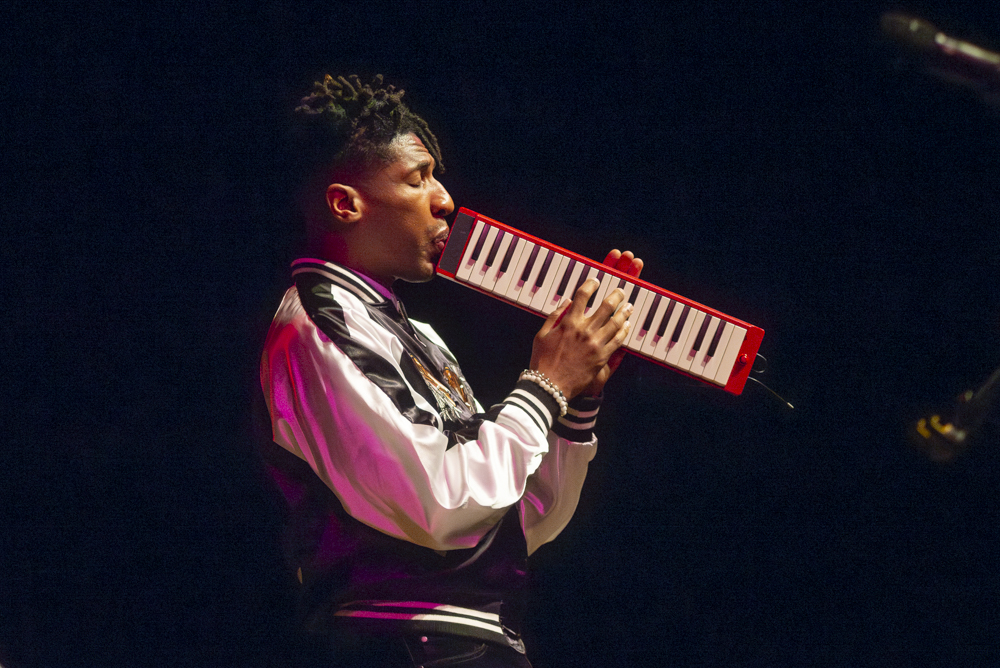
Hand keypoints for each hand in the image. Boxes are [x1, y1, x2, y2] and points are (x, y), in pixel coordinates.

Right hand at [530, 277, 633, 399]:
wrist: (550, 385)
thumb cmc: (543, 361)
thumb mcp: (541, 335)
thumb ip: (555, 316)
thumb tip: (567, 301)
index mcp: (569, 322)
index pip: (583, 296)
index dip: (591, 285)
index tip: (596, 281)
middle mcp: (584, 330)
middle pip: (606, 307)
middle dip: (615, 296)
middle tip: (620, 292)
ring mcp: (595, 343)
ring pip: (615, 322)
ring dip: (624, 312)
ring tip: (629, 307)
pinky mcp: (602, 357)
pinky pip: (618, 341)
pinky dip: (624, 331)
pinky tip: (627, 326)